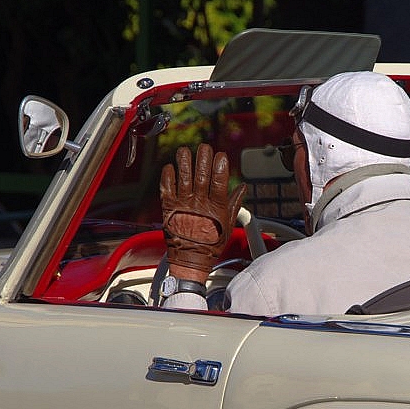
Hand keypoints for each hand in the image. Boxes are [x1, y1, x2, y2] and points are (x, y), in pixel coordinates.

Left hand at [159, 144, 247, 281]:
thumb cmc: (211, 244)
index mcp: (216, 208)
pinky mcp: (169, 209)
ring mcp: (183, 206)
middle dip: (203, 159)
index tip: (221, 155)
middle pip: (202, 176)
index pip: (220, 182)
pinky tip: (170, 167)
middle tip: (204, 147)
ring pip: (184, 179)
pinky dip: (168, 177)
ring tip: (184, 151)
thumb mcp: (228, 225)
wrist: (190, 261)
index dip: (220, 167)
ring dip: (184, 163)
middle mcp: (200, 204)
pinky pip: (167, 189)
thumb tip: (242, 187)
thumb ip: (234, 204)